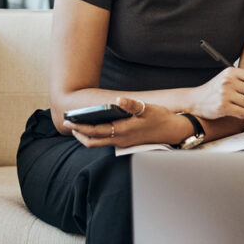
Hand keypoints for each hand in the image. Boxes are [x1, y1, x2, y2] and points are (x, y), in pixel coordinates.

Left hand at [64, 97, 187, 148]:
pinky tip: (97, 127)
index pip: (95, 132)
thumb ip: (132, 104)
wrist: (175, 131)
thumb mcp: (147, 108)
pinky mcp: (128, 142)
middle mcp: (121, 140)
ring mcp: (124, 143)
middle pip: (93, 142)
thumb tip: (119, 99)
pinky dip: (97, 136)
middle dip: (79, 134)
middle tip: (69, 124)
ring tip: (79, 126)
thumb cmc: (161, 118)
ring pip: (99, 143)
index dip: (80, 127)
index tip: (69, 121)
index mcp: (123, 131)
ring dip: (87, 136)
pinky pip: (107, 142)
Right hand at [188, 66, 243, 119]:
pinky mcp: (222, 107)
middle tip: (243, 99)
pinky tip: (233, 111)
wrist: (195, 100)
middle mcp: (228, 81)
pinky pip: (243, 113)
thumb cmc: (214, 90)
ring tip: (236, 105)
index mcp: (231, 72)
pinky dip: (241, 114)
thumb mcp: (229, 78)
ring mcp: (225, 94)